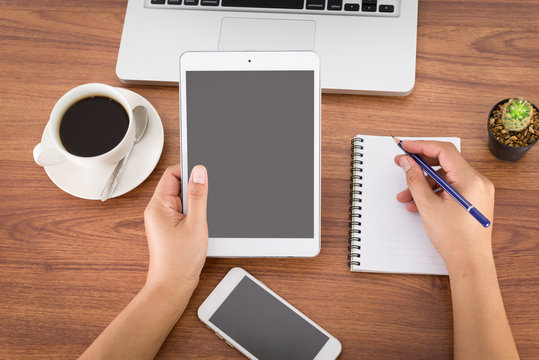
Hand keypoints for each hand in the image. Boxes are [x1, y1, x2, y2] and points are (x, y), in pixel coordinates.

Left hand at [144, 164, 208, 291]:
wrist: (173, 286)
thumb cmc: (179, 261)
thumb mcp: (196, 223)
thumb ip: (199, 195)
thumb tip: (200, 171)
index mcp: (158, 206)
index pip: (172, 173)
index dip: (189, 169)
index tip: (204, 171)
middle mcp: (158, 210)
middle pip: (178, 184)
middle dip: (194, 189)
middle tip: (204, 203)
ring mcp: (163, 219)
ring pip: (182, 198)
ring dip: (195, 203)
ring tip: (199, 220)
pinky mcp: (170, 227)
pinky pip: (183, 211)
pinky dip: (194, 213)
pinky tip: (198, 225)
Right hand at [394, 141, 494, 271]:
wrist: (470, 262)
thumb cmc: (455, 238)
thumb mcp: (428, 206)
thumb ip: (415, 180)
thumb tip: (408, 163)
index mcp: (470, 179)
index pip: (444, 151)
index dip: (422, 146)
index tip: (405, 147)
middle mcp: (477, 182)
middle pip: (444, 164)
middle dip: (420, 167)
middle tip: (402, 165)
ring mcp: (477, 192)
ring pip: (445, 179)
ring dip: (423, 184)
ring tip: (405, 197)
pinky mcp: (473, 201)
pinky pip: (450, 189)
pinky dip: (433, 193)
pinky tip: (418, 204)